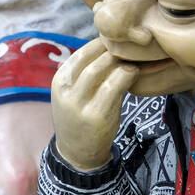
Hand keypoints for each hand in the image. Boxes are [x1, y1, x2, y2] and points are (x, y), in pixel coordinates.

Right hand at [51, 38, 138, 170]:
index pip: (82, 52)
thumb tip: (111, 44)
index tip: (120, 43)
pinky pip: (114, 86)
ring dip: (121, 62)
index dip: (103, 44)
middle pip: (93, 59)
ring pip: (102, 69)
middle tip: (132, 51)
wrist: (77, 152)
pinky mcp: (96, 116)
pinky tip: (134, 74)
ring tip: (134, 62)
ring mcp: (79, 104)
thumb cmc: (81, 116)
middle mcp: (66, 91)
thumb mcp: (74, 92)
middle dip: (115, 51)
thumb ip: (86, 71)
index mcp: (60, 80)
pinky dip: (127, 75)